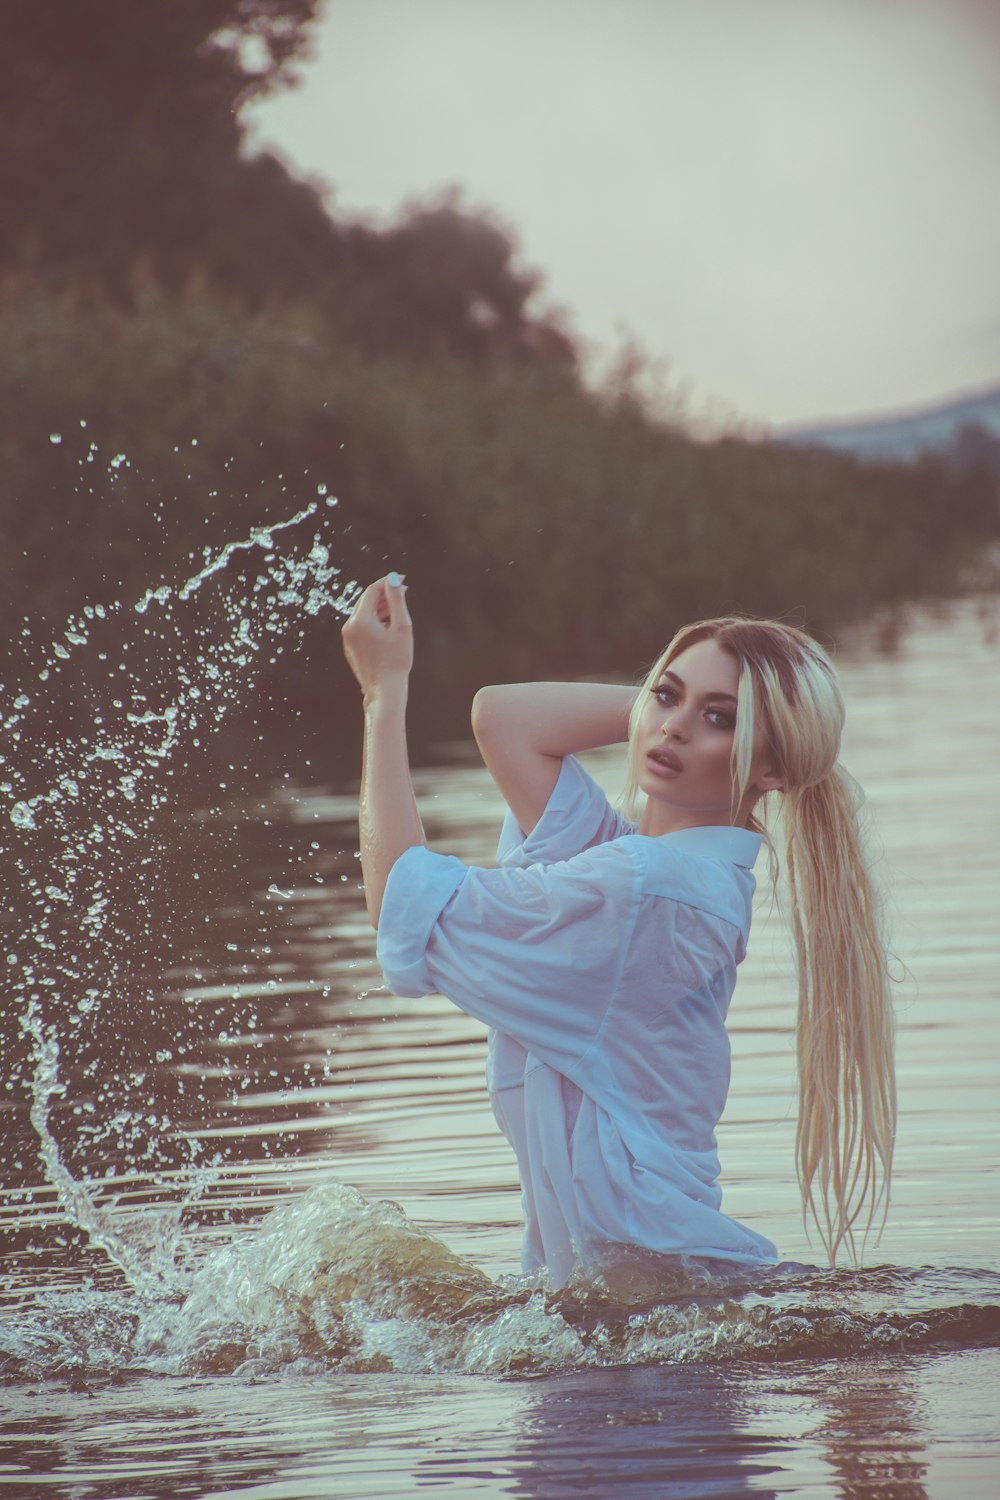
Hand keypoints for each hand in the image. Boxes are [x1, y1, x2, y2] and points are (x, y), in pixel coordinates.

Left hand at [342, 574, 412, 698]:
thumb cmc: (397, 660)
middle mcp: (349, 627)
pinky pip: (361, 628)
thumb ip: (397, 600)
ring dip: (379, 608)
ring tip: (397, 607)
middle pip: (366, 601)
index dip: (388, 582)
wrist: (385, 690)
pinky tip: (388, 625)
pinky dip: (373, 621)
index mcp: (361, 620)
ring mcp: (348, 638)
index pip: (372, 591)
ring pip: (363, 615)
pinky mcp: (350, 648)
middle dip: (384, 594)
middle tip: (402, 590)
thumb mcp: (402, 627)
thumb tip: (393, 579)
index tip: (402, 579)